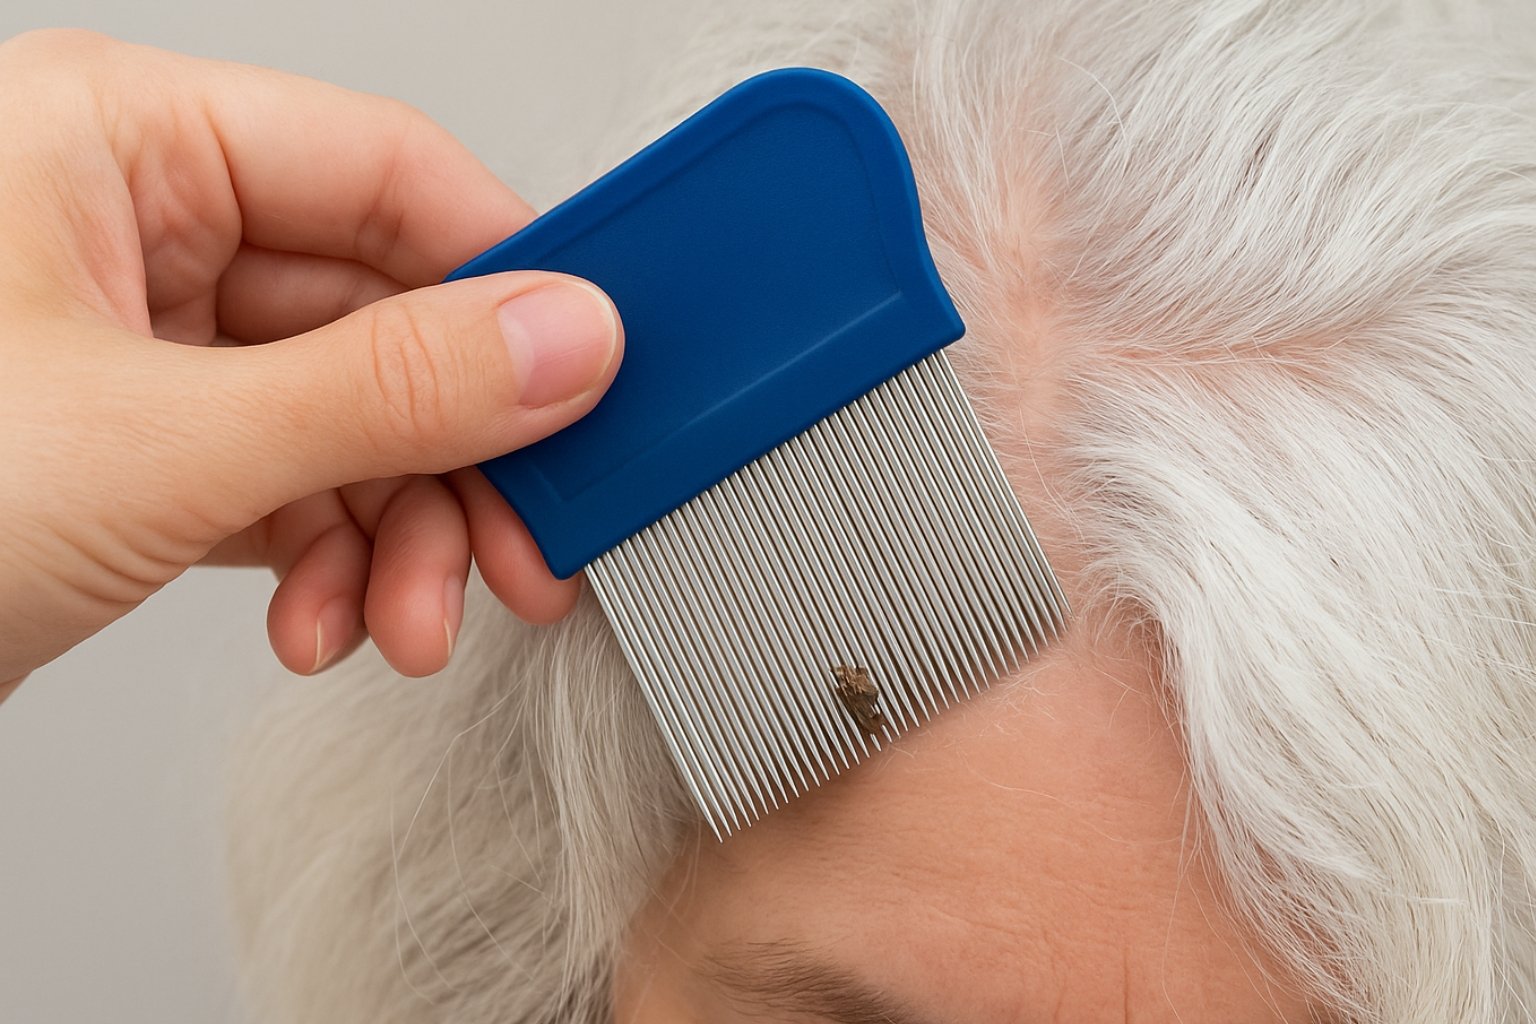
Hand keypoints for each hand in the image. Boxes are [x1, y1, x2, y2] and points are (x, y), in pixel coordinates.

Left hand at [0, 30, 623, 697]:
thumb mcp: (158, 444)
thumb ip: (386, 387)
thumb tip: (563, 341)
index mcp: (115, 140)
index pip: (388, 172)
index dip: (510, 278)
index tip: (594, 378)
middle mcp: (132, 224)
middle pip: (382, 315)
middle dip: (456, 459)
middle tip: (525, 548)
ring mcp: (138, 339)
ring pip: (348, 414)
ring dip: (401, 533)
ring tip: (408, 622)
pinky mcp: (140, 440)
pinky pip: (290, 477)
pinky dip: (330, 558)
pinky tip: (324, 622)